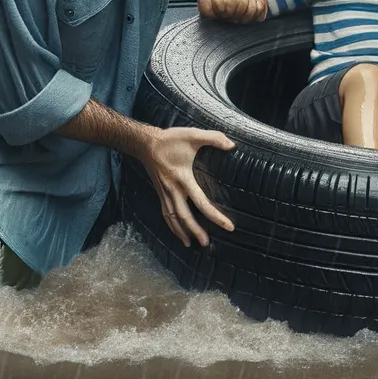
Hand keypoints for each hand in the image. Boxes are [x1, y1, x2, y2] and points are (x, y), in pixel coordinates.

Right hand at [137, 126, 235, 246]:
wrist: (145, 143)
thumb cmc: (170, 139)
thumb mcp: (193, 134)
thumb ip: (214, 138)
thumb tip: (232, 145)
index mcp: (183, 178)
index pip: (201, 203)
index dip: (215, 216)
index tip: (228, 226)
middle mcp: (173, 190)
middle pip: (184, 217)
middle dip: (196, 232)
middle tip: (207, 243)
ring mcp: (165, 193)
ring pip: (173, 219)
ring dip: (182, 232)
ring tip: (192, 244)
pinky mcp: (160, 193)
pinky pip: (166, 214)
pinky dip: (172, 226)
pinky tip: (178, 232)